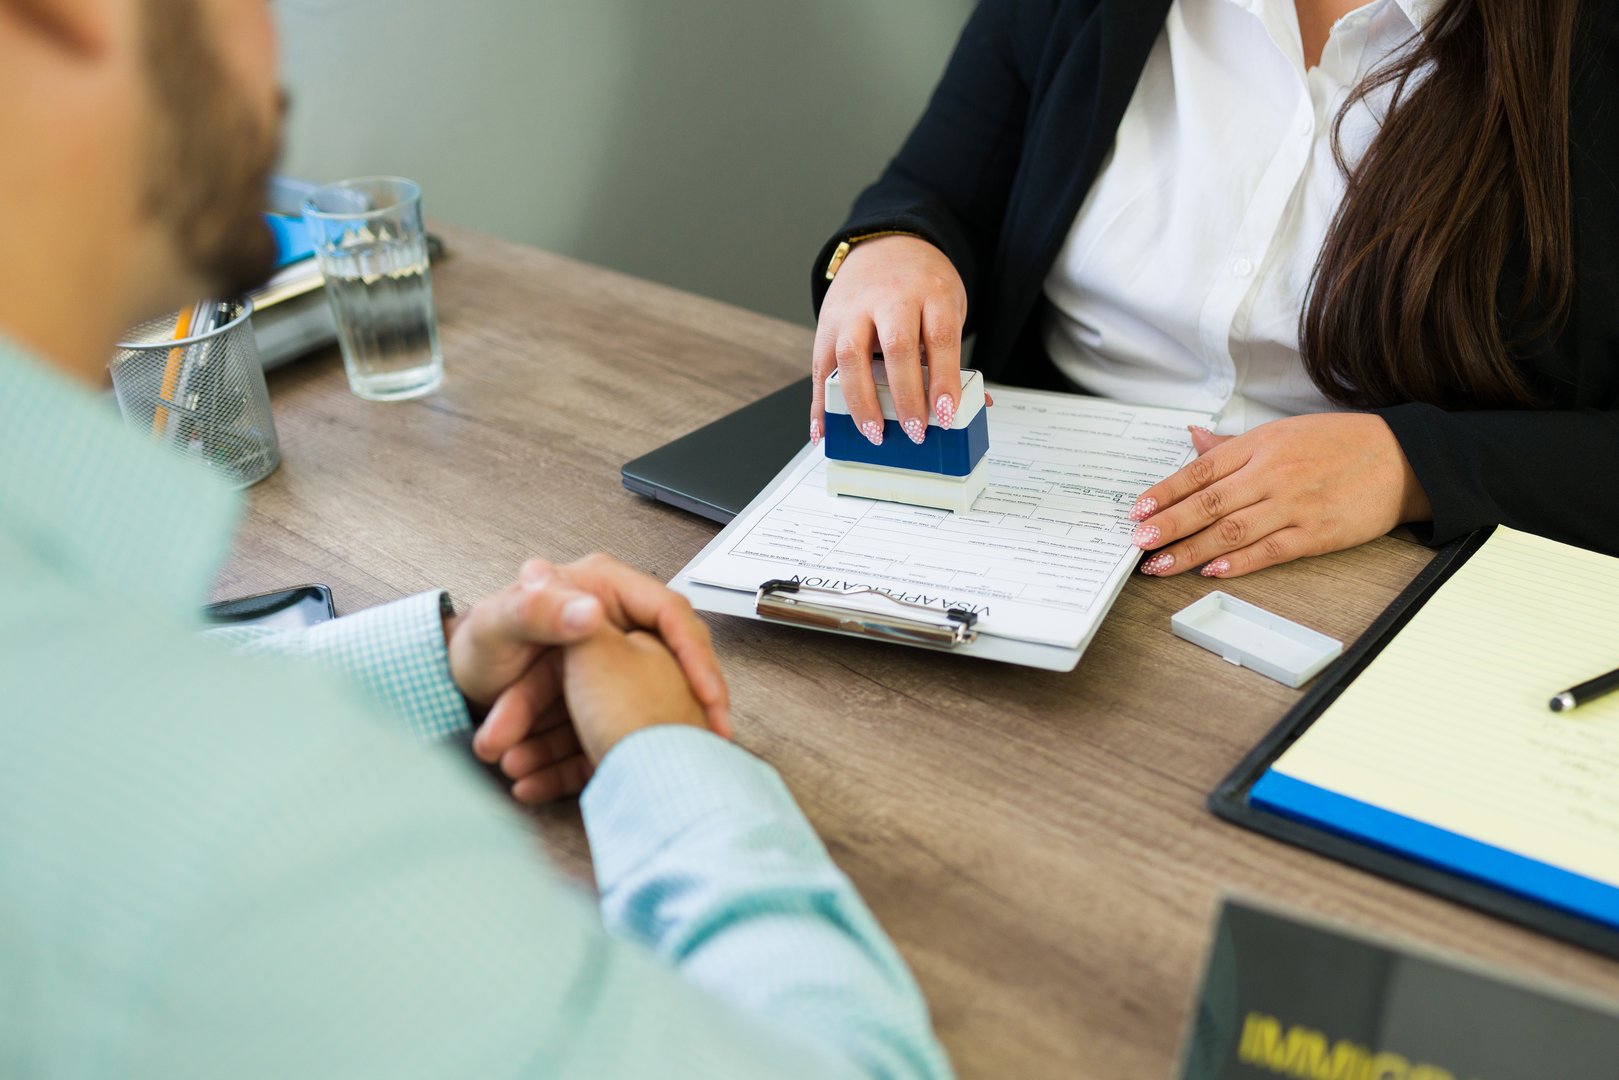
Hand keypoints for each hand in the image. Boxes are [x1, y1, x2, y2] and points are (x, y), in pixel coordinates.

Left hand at [462, 555, 728, 802]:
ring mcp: (610, 668)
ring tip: (628, 767)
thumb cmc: (476, 644)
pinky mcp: (599, 705)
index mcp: (603, 589)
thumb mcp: (501, 624)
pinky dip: (599, 760)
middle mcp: (614, 626)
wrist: (450, 686)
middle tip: (704, 741)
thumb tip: (591, 611)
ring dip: (627, 743)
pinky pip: (613, 731)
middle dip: (684, 709)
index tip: (706, 695)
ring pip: (640, 706)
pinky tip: (580, 781)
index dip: (695, 654)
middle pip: (670, 664)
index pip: (670, 613)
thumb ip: (540, 611)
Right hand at [811, 235, 967, 446]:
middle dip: (905, 393)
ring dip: (861, 400)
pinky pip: (820, 365)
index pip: (939, 337)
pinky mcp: (828, 322)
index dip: (943, 379)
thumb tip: (970, 406)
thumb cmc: (920, 285)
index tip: (945, 413)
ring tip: (874, 432)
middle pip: (896, 345)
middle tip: (915, 429)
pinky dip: (820, 402)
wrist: (885, 245)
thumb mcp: (947, 306)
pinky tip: (824, 427)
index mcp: (930, 292)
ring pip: (851, 354)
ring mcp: (854, 309)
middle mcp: (890, 297)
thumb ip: (951, 355)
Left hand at [1126, 413, 1431, 578]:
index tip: (1136, 511)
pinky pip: (1270, 550)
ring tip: (1161, 565)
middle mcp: (1272, 473)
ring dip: (1191, 550)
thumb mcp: (1282, 432)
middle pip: (1208, 503)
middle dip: (1169, 525)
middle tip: (1139, 543)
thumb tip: (1192, 439)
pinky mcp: (1316, 533)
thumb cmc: (1339, 443)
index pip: (1199, 471)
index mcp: (1259, 446)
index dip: (1164, 492)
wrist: (1402, 457)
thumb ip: (1233, 446)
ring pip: (1232, 530)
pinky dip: (1239, 562)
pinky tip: (1213, 571)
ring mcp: (1294, 504)